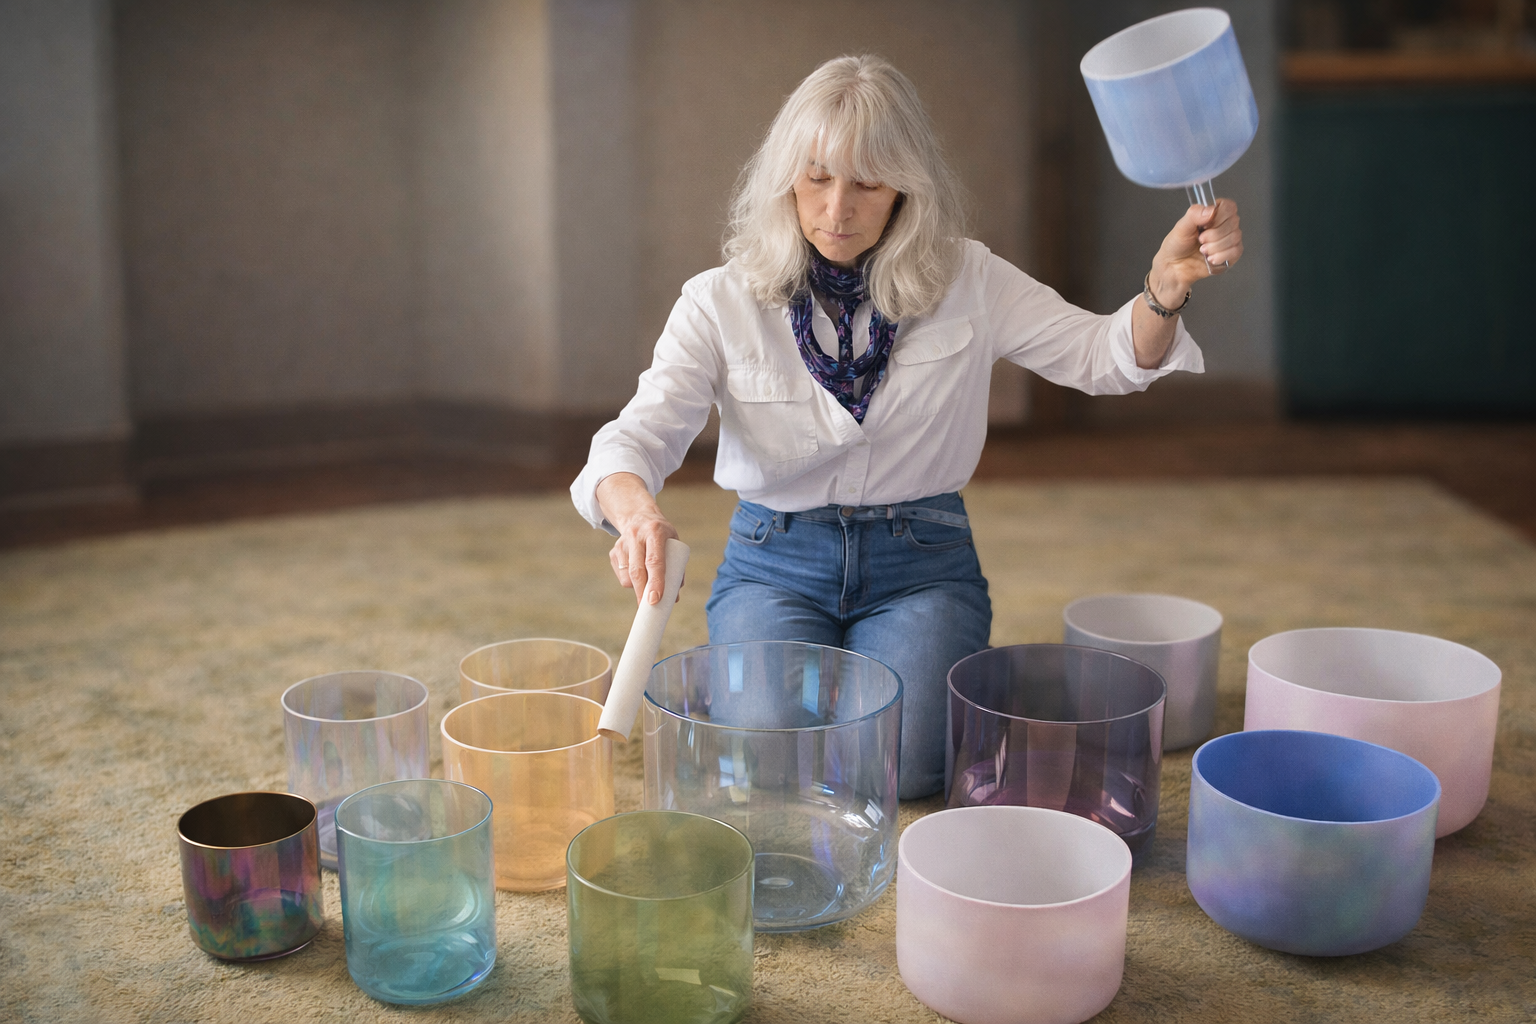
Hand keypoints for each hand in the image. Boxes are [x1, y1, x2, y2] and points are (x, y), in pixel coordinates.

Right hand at [595, 473, 681, 604]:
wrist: (638, 516)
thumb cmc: (662, 535)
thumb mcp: (673, 543)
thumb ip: (677, 568)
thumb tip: (674, 598)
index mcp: (655, 532)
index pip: (655, 560)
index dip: (656, 581)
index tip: (655, 599)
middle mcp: (636, 536)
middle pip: (637, 571)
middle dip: (642, 593)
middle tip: (649, 608)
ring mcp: (622, 544)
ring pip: (628, 577)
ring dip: (638, 588)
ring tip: (648, 584)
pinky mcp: (613, 552)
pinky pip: (622, 576)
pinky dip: (631, 582)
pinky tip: (638, 573)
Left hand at [1149, 198, 1243, 305]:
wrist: (1174, 267)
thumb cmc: (1177, 245)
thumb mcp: (1181, 226)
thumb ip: (1194, 214)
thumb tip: (1211, 210)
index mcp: (1213, 214)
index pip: (1229, 206)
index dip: (1218, 217)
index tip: (1205, 225)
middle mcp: (1224, 225)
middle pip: (1233, 222)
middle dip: (1214, 234)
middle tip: (1200, 240)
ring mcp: (1229, 240)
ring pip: (1235, 237)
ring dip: (1215, 246)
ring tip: (1203, 250)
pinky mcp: (1231, 255)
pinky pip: (1236, 251)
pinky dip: (1221, 256)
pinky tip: (1210, 258)